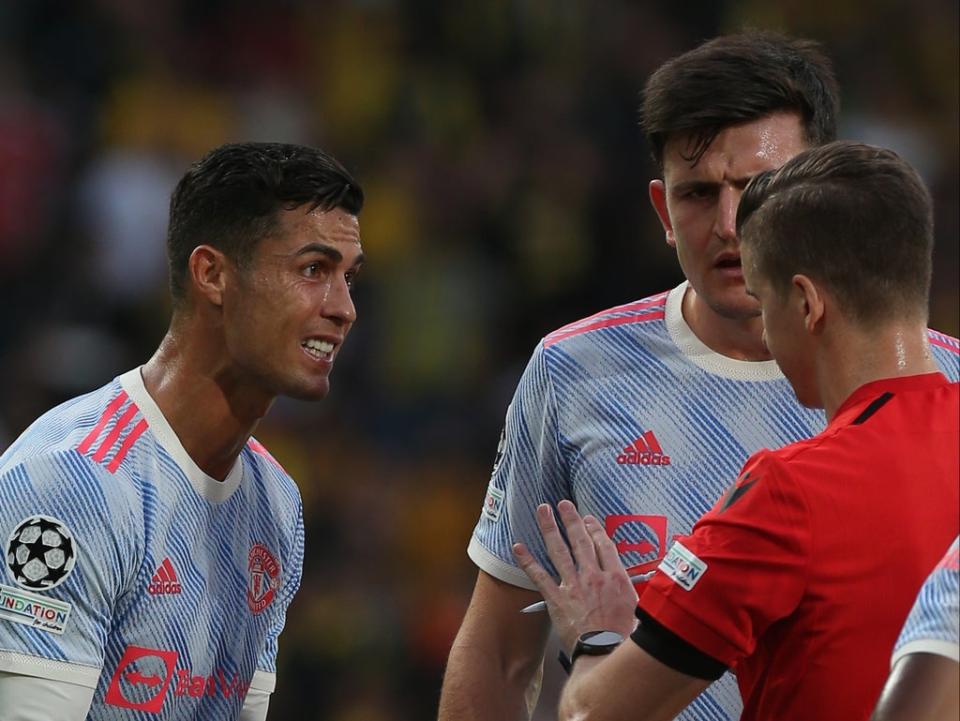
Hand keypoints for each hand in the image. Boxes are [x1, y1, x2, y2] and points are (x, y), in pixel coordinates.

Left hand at [513, 500, 638, 655]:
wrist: (606, 655)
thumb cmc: (624, 638)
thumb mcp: (638, 610)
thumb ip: (633, 592)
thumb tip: (640, 585)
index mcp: (616, 578)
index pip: (604, 545)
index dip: (595, 530)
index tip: (588, 519)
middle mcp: (594, 576)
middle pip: (581, 541)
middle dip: (572, 520)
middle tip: (563, 504)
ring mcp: (574, 586)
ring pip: (559, 550)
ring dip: (550, 528)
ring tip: (543, 510)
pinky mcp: (557, 599)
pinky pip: (539, 576)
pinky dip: (527, 561)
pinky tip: (518, 547)